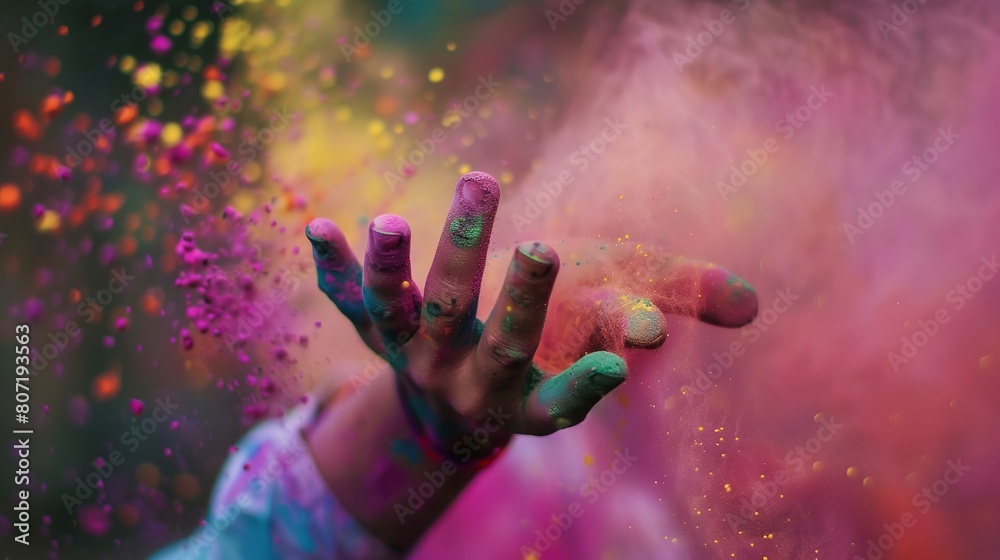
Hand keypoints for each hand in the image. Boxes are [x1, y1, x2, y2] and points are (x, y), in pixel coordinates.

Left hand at [305, 172, 757, 445]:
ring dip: (402, 270)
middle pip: (494, 340)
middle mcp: (467, 382)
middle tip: (546, 247)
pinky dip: (333, 267)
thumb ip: (671, 304)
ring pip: (405, 317)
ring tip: (395, 220)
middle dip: (518, 296)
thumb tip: (752, 303)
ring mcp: (413, 356)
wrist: (447, 405)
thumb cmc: (540, 352)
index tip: (637, 343)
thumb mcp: (604, 335)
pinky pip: (347, 301)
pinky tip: (318, 226)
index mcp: (526, 396)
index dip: (596, 373)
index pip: (564, 391)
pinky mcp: (371, 330)